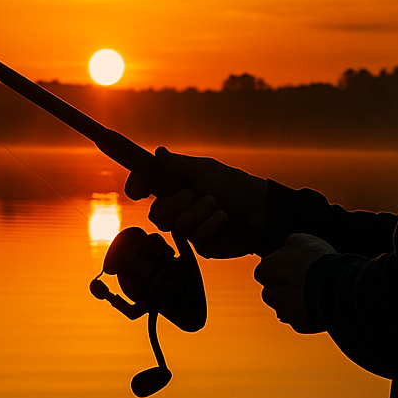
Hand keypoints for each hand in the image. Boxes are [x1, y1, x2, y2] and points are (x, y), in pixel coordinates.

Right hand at [123, 147, 269, 258]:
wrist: (261, 211)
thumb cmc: (236, 186)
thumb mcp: (207, 170)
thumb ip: (180, 165)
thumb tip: (158, 152)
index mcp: (176, 185)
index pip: (145, 185)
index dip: (136, 187)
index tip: (137, 191)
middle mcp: (178, 207)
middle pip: (156, 213)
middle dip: (175, 203)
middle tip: (194, 194)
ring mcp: (188, 227)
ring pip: (175, 226)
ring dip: (199, 212)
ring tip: (217, 205)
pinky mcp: (200, 244)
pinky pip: (194, 237)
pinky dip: (210, 225)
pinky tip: (223, 219)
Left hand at [254, 233, 335, 333]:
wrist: (335, 286)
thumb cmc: (317, 259)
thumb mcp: (301, 241)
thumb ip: (288, 246)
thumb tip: (286, 248)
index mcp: (266, 270)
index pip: (263, 271)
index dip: (278, 269)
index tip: (291, 268)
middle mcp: (269, 293)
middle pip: (271, 292)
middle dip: (283, 288)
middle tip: (303, 281)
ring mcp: (283, 310)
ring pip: (284, 308)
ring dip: (294, 302)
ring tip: (314, 293)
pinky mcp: (298, 324)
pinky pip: (300, 319)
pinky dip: (307, 314)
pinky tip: (320, 305)